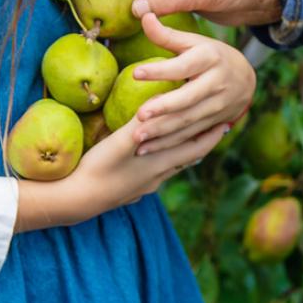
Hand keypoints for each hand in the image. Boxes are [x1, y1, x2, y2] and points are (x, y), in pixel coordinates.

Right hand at [14, 113, 227, 232]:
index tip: (227, 123)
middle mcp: (156, 178)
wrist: (74, 202)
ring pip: (170, 169)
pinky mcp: (128, 192)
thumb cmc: (97, 170)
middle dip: (201, 143)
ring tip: (189, 142)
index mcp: (160, 165)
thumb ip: (141, 122)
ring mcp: (143, 187)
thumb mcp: (119, 142)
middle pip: (186, 160)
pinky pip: (153, 175)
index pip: (194, 149)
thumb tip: (161, 99)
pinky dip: (162, 163)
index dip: (211, 136)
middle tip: (216, 129)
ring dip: (182, 154)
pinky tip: (154, 161)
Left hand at [129, 13, 255, 154]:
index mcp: (209, 58)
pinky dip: (168, 145)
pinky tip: (146, 150)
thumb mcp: (193, 42)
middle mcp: (217, 83)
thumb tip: (143, 14)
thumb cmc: (210, 56)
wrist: (245, 79)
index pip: (182, 65)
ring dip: (162, 132)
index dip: (160, 70)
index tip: (135, 73)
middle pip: (188, 98)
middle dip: (164, 109)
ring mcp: (218, 105)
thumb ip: (167, 35)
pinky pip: (190, 136)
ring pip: (188, 121)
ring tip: (137, 138)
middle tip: (139, 116)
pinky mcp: (215, 123)